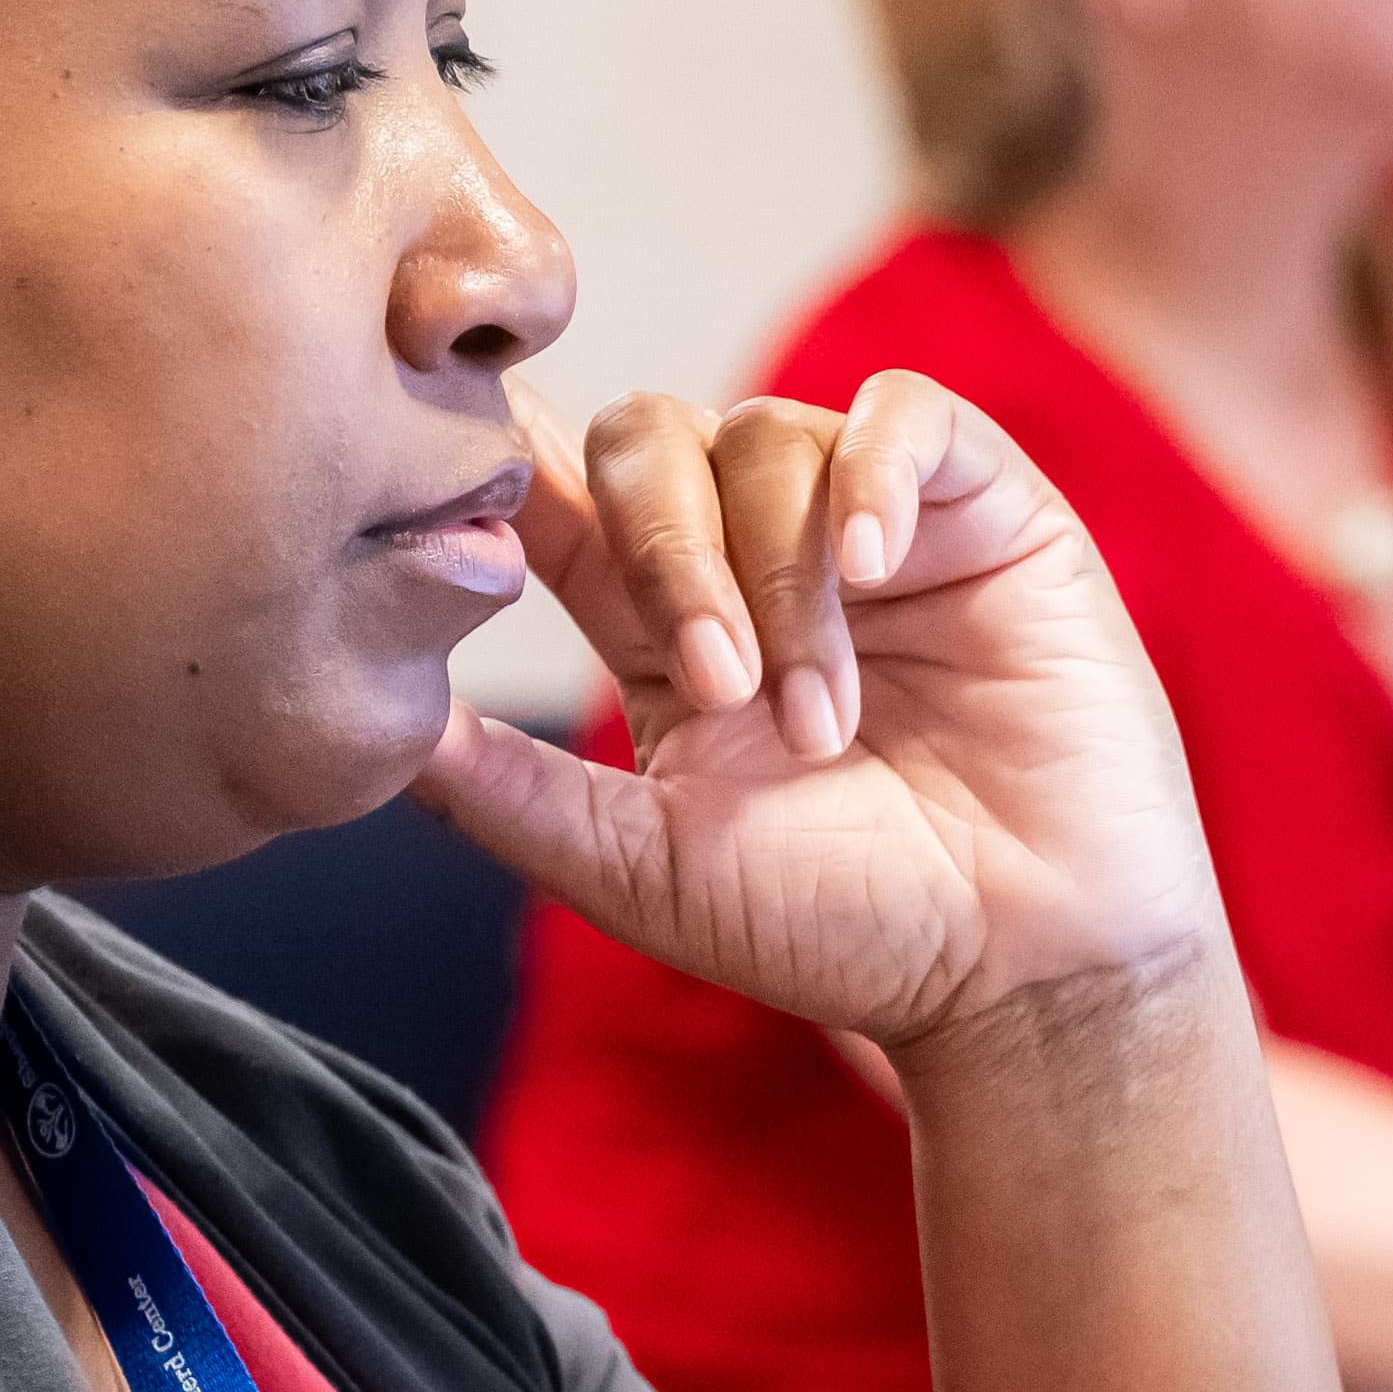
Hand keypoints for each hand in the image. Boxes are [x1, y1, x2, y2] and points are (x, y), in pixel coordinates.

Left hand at [416, 373, 1231, 1056]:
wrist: (1026, 975)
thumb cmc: (845, 932)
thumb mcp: (643, 869)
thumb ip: (511, 790)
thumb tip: (366, 719)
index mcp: (658, 624)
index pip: (558, 493)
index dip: (507, 470)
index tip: (469, 493)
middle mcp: (754, 553)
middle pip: (646, 443)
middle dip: (666, 551)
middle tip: (718, 690)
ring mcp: (871, 524)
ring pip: (767, 436)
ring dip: (782, 580)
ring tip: (825, 725)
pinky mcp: (985, 508)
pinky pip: (904, 416)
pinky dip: (874, 474)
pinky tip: (876, 567)